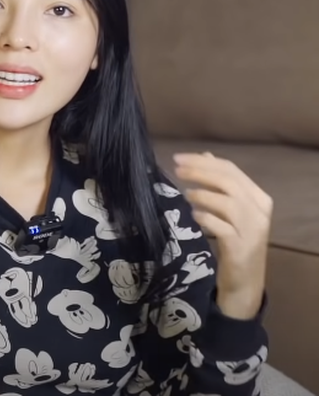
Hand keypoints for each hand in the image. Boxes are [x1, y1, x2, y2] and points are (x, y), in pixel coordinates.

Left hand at [173, 152, 272, 319]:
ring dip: (203, 195)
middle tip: (176, 170)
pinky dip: (205, 218)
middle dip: (200, 172)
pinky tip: (194, 216)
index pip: (231, 170)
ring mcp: (252, 231)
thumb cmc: (235, 241)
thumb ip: (220, 184)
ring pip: (228, 203)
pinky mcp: (240, 248)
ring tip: (186, 194)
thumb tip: (204, 155)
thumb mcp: (230, 210)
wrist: (244, 282)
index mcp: (259, 198)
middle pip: (229, 183)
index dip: (203, 161)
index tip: (179, 158)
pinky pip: (222, 227)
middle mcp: (259, 212)